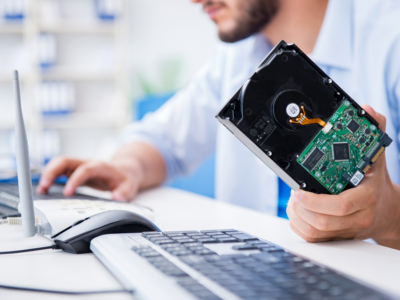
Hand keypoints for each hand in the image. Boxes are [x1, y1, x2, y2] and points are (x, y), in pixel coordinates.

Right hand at [37, 157, 143, 201]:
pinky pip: (59, 170)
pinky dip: (49, 177)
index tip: (67, 193)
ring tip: (41, 190)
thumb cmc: (125, 178)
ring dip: (47, 174)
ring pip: (59, 163)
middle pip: (66, 160)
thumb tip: (117, 197)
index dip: (75, 179)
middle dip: (52, 172)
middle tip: (44, 187)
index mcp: (100, 166)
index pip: (85, 169)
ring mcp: (79, 165)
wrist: (125, 170)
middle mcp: (87, 163)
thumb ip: (124, 192)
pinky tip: (44, 189)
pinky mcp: (74, 170)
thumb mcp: (130, 186)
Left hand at [287, 104, 399, 248]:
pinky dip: (299, 226)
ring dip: (298, 217)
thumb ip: (375, 131)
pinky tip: (298, 212)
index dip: (317, 201)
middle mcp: (357, 216)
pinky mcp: (336, 236)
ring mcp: (346, 229)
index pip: (342, 205)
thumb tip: (366, 110)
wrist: (389, 213)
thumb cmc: (376, 184)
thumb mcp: (378, 156)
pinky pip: (313, 238)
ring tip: (294, 202)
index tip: (299, 191)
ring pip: (315, 232)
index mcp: (366, 197)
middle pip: (323, 221)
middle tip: (294, 193)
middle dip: (302, 208)